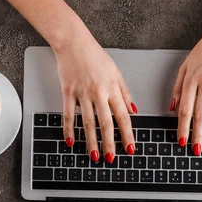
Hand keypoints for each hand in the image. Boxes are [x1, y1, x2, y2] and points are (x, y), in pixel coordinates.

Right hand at [54, 34, 136, 162]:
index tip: (130, 147)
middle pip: (106, 123)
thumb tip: (134, 111)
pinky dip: (69, 130)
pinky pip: (68, 115)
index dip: (127, 134)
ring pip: (88, 122)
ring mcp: (82, 93)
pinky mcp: (67, 92)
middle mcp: (98, 93)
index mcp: (112, 89)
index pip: (123, 116)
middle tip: (111, 158)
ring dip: (91, 141)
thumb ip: (125, 94)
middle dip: (110, 143)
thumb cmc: (95, 56)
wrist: (73, 42)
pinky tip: (71, 141)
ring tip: (94, 155)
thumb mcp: (116, 72)